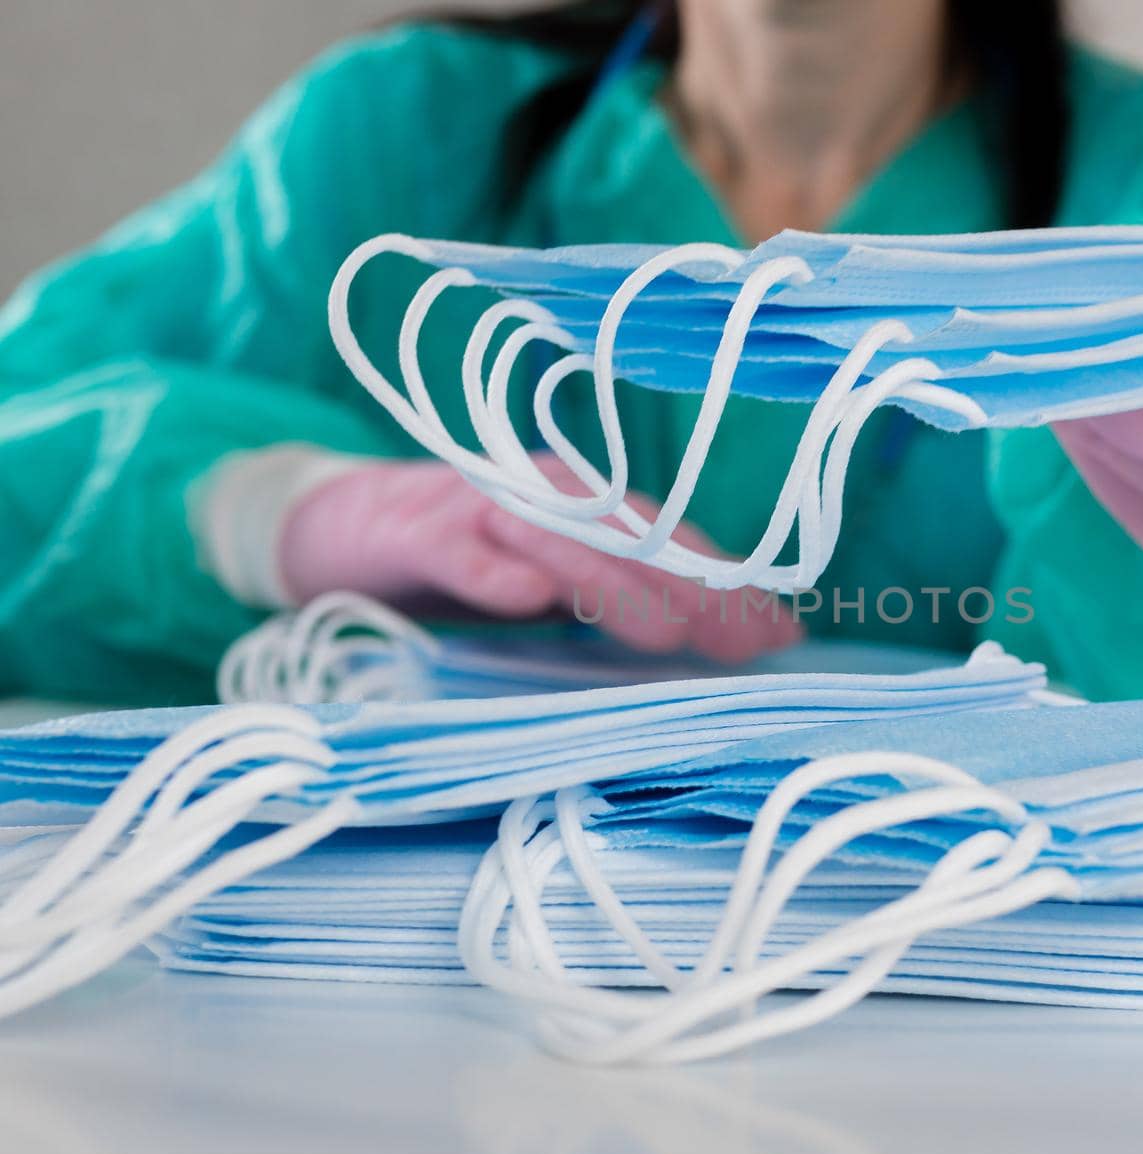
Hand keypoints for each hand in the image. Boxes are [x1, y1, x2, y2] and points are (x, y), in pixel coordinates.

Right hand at [277, 453, 801, 661]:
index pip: (669, 543)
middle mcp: (544, 498)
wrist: (337, 527)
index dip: (727, 585)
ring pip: (557, 539)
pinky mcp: (413, 529)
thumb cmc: (460, 563)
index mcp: (584, 512)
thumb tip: (708, 644)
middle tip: (747, 646)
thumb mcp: (548, 587)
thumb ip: (614, 603)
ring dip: (611, 583)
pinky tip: (525, 599)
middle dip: (694, 591)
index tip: (784, 634)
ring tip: (666, 633)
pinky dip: (490, 570)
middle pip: (630, 538)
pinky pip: (457, 549)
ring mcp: (478, 508)